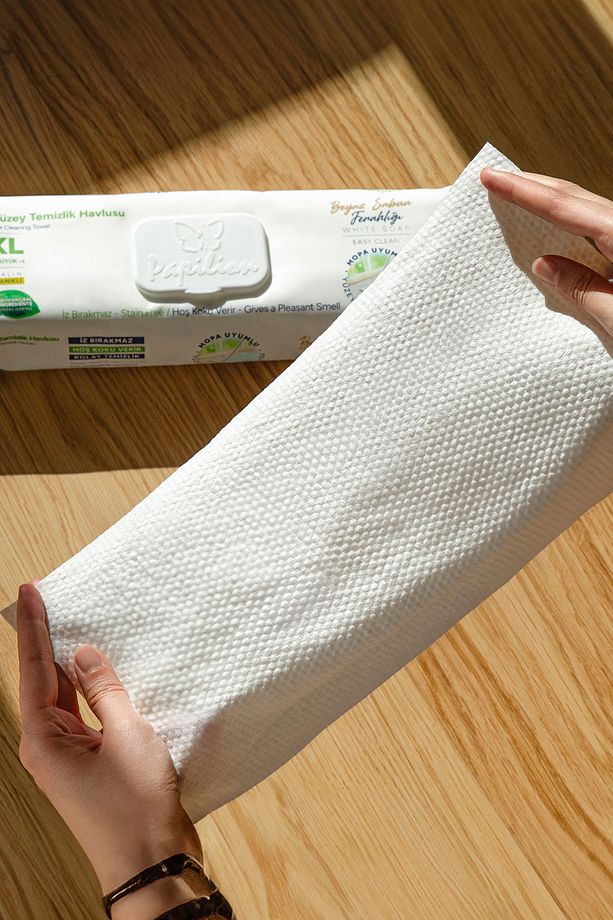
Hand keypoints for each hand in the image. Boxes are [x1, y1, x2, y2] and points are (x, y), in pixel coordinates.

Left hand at [16, 583, 209, 916]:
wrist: (151, 863)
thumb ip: (106, 690)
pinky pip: (84, 716)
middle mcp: (48, 747)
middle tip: (45, 600)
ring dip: (68, 665)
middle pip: (43, 681)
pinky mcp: (89, 764)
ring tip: (68, 625)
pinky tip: (99, 671)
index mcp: (45, 740)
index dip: (33, 628)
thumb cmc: (136, 806)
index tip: (30, 592)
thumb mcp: (127, 736)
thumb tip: (85, 654)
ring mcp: (68, 757)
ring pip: (64, 698)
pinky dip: (90, 690)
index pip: (34, 670)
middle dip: (44, 641)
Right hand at [480, 167, 612, 337]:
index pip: (565, 208)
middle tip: (497, 178)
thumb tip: (544, 265)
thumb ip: (582, 289)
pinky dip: (571, 224)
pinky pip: (597, 230)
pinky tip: (555, 229)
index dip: (524, 192)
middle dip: (534, 186)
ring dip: (551, 202)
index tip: (491, 177)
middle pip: (576, 199)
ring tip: (518, 195)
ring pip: (587, 211)